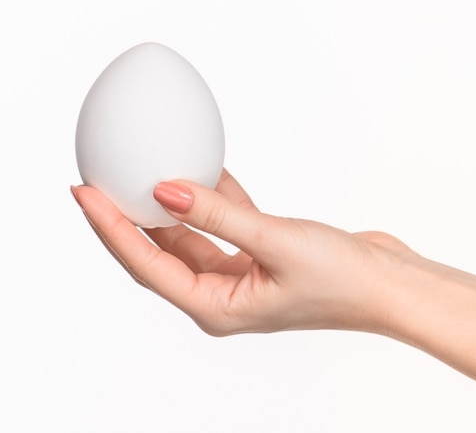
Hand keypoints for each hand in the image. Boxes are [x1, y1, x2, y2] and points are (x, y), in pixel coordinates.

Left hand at [71, 170, 413, 335]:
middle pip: (158, 251)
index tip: (84, 192)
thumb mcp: (274, 241)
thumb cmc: (341, 280)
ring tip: (140, 171)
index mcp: (216, 307)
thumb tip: (164, 189)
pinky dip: (212, 196)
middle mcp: (221, 294)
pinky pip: (223, 222)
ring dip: (168, 204)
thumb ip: (217, 214)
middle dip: (126, 217)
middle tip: (98, 180)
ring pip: (189, 235)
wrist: (390, 284)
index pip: (146, 264)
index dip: (110, 227)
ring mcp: (240, 274)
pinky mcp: (259, 253)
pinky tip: (202, 168)